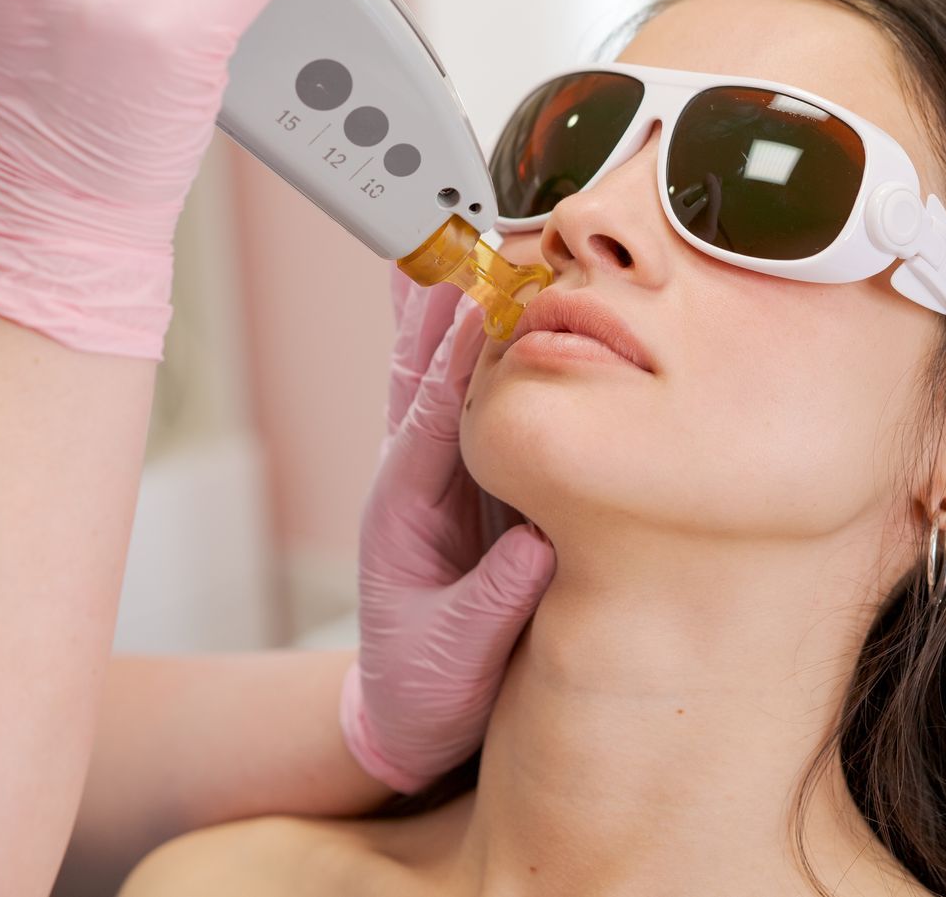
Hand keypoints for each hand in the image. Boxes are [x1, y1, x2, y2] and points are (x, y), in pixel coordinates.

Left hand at [340, 270, 557, 792]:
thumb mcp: (459, 657)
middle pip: (422, 373)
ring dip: (447, 306)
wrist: (407, 719)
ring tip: (459, 230)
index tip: (477, 297)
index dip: (456, 359)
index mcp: (404, 511)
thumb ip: (496, 603)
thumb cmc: (427, 689)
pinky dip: (467, 344)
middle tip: (457, 227)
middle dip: (439, 302)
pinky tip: (475, 295)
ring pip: (438, 374)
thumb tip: (542, 546)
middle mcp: (415, 478)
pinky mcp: (468, 481)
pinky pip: (466, 400)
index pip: (431, 418)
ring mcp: (440, 475)